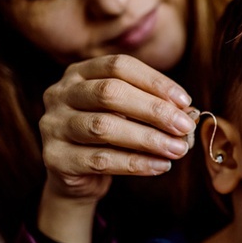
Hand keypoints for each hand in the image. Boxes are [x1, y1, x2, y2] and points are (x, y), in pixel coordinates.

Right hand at [36, 54, 195, 242]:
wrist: (77, 176)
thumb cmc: (111, 136)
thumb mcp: (130, 114)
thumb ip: (154, 107)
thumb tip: (189, 112)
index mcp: (80, 72)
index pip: (120, 66)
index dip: (155, 81)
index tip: (185, 101)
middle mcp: (60, 93)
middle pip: (110, 93)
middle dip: (154, 110)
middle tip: (185, 127)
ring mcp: (53, 125)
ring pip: (103, 127)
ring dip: (148, 139)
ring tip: (178, 149)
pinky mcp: (54, 158)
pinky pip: (100, 160)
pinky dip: (135, 163)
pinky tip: (160, 166)